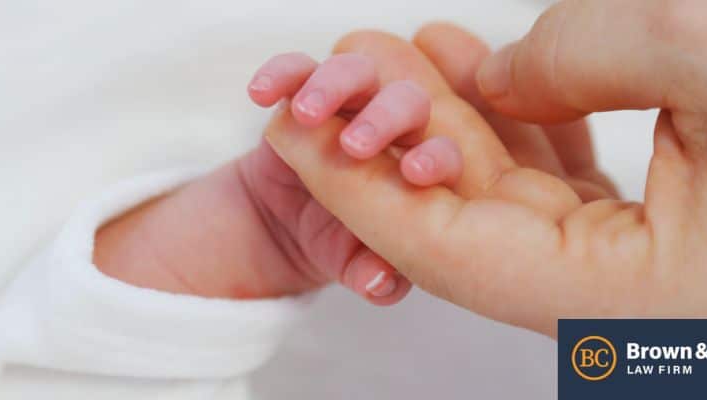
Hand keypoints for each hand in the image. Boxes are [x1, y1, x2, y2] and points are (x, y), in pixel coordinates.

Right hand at [94, 37, 474, 304]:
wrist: (285, 227)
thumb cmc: (339, 242)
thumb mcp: (351, 265)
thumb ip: (371, 276)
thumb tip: (381, 284)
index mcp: (421, 165)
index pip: (444, 152)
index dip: (436, 159)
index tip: (415, 175)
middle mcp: (394, 125)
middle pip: (408, 100)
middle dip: (387, 116)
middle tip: (356, 146)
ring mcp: (350, 103)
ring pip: (357, 72)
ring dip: (335, 84)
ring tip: (306, 113)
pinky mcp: (303, 91)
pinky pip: (296, 70)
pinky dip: (282, 74)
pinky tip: (262, 94)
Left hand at [266, 7, 706, 337]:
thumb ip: (581, 55)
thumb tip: (502, 77)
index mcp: (651, 300)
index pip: (456, 251)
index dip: (358, 184)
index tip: (290, 130)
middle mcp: (644, 305)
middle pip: (469, 232)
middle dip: (386, 152)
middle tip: (317, 85)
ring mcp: (658, 272)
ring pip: (513, 208)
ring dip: (444, 134)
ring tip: (384, 62)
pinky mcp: (673, 232)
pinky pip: (563, 189)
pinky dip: (511, 134)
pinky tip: (472, 76)